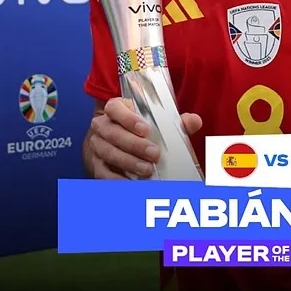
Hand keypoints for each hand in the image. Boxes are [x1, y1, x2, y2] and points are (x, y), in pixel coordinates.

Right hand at [87, 97, 202, 178]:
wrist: (117, 142)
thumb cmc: (140, 129)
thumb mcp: (157, 121)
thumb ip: (176, 120)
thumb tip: (193, 121)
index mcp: (115, 109)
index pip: (114, 108)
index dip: (128, 118)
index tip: (145, 129)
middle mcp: (102, 126)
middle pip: (113, 133)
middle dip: (134, 145)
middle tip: (154, 154)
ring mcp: (97, 146)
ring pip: (109, 153)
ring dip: (128, 162)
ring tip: (147, 170)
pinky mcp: (97, 165)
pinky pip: (104, 173)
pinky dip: (118, 179)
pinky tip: (133, 183)